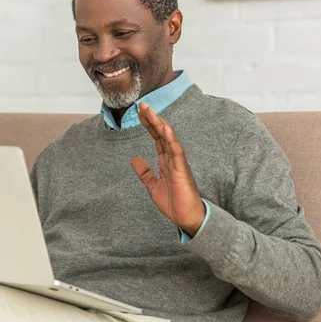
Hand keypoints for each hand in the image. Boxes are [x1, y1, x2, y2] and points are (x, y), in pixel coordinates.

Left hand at [130, 102, 205, 236]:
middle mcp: (173, 158)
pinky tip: (165, 128)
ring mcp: (178, 162)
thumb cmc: (174, 202)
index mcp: (166, 161)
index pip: (156, 138)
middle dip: (152, 119)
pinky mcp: (182, 169)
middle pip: (161, 133)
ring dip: (159, 124)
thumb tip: (134, 159)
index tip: (139, 113)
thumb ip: (145, 172)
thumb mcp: (153, 186)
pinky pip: (177, 151)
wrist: (186, 217)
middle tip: (142, 105)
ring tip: (150, 111)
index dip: (148, 125)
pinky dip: (171, 139)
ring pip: (169, 138)